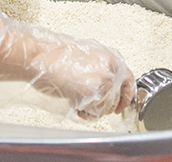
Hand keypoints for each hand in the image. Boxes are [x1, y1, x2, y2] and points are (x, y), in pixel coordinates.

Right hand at [0, 12, 135, 118]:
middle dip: (104, 106)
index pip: (130, 80)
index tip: (121, 106)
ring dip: (92, 110)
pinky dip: (85, 114)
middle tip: (90, 106)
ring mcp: (102, 81)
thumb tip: (106, 86)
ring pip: (105, 108)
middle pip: (116, 98)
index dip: (126, 96)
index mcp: (111, 57)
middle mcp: (110, 68)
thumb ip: (101, 69)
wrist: (41, 57)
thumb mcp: (87, 57)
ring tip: (78, 102)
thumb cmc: (57, 56)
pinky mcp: (92, 92)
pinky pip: (94, 113)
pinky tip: (76, 106)